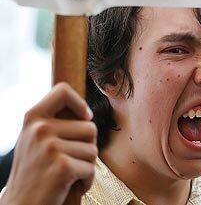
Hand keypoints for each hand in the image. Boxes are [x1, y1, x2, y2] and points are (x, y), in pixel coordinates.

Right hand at [1, 83, 97, 204]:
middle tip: (71, 159)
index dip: (79, 102)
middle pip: (89, 127)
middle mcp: (40, 129)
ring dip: (86, 165)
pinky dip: (86, 180)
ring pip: (93, 149)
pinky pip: (91, 168)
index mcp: (33, 117)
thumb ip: (52, 121)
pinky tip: (71, 185)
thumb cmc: (33, 171)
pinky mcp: (62, 166)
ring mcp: (50, 147)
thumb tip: (85, 112)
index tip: (84, 117)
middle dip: (87, 146)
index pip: (63, 90)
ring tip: (69, 173)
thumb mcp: (34, 138)